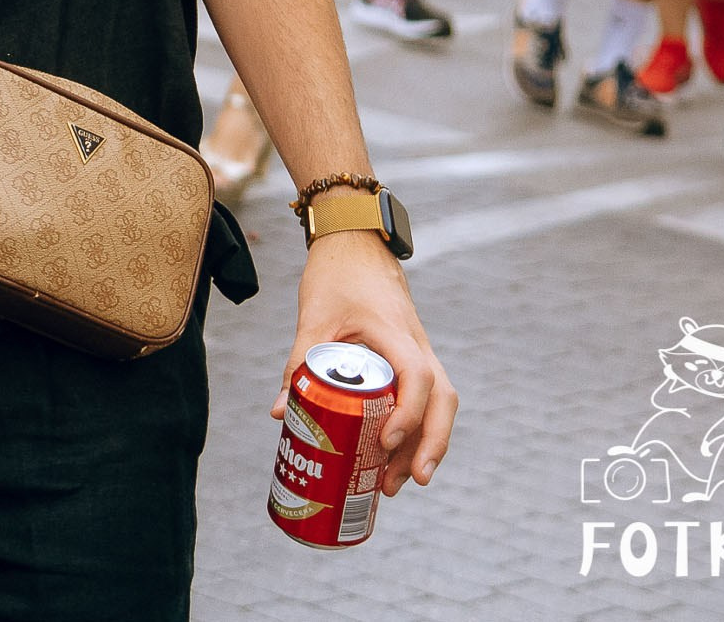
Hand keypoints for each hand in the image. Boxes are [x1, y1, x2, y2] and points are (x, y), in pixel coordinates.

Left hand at [279, 231, 456, 493]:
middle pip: (442, 401)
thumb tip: (281, 415)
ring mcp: (420, 350)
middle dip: (431, 444)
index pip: (417, 378)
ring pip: (439, 402)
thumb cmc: (335, 276)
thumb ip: (298, 365)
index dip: (408, 414)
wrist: (355, 242)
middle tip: (407, 482)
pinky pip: (427, 396)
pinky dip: (417, 425)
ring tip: (397, 481)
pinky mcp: (413, 355)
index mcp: (395, 333)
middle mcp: (418, 344)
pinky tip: (396, 453)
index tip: (387, 442)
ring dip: (426, 442)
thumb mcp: (312, 319)